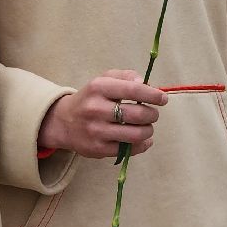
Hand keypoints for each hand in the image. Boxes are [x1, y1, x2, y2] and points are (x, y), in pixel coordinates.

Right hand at [36, 70, 167, 158]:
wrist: (63, 122)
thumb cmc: (91, 98)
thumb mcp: (104, 79)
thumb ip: (126, 76)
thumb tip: (145, 83)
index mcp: (99, 88)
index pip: (133, 89)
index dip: (153, 95)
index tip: (163, 99)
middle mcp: (96, 109)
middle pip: (138, 114)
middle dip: (152, 114)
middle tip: (152, 114)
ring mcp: (96, 131)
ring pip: (136, 134)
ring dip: (148, 131)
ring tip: (147, 127)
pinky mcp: (98, 149)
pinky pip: (128, 150)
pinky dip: (142, 145)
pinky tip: (142, 139)